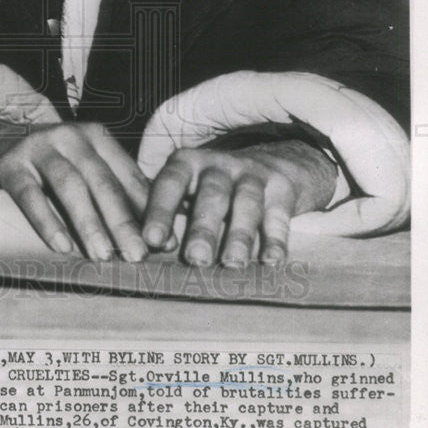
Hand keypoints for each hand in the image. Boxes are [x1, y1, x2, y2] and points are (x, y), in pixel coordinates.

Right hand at [0, 122, 149, 261]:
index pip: (127, 174)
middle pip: (102, 181)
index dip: (146, 209)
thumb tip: (165, 238)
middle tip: (136, 256)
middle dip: (122, 220)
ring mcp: (38, 147)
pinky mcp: (10, 165)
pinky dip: (47, 221)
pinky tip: (61, 246)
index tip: (161, 243)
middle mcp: (70, 136)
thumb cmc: (51, 171)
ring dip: (88, 223)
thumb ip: (120, 198)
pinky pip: (30, 195)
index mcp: (97, 137)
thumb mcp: (86, 172)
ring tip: (102, 255)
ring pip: (70, 185)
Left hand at [141, 139, 336, 267]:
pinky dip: (276, 239)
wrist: (270, 163)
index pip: (170, 183)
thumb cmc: (211, 188)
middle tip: (196, 259)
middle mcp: (219, 165)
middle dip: (204, 228)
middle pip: (211, 195)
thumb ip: (167, 214)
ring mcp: (252, 175)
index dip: (161, 211)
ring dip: (238, 235)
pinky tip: (270, 261)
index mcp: (187, 163)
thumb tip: (145, 250)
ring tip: (231, 264)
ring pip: (246, 203)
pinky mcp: (282, 190)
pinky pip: (279, 216)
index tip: (153, 241)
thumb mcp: (187, 189)